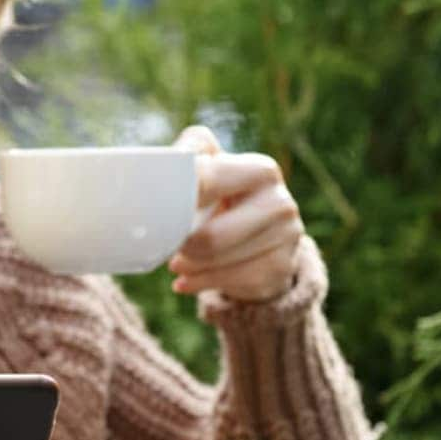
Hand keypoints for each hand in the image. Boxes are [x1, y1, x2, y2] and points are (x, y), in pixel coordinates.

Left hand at [168, 126, 306, 301]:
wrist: (258, 238)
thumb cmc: (220, 199)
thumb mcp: (208, 169)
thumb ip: (188, 156)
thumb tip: (162, 161)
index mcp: (261, 170)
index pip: (207, 182)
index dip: (175, 199)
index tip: (153, 212)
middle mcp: (281, 201)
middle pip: (212, 237)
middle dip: (183, 244)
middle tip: (170, 245)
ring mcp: (287, 238)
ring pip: (218, 262)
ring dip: (189, 266)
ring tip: (177, 262)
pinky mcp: (281, 269)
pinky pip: (229, 283)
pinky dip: (200, 283)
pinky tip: (186, 281)